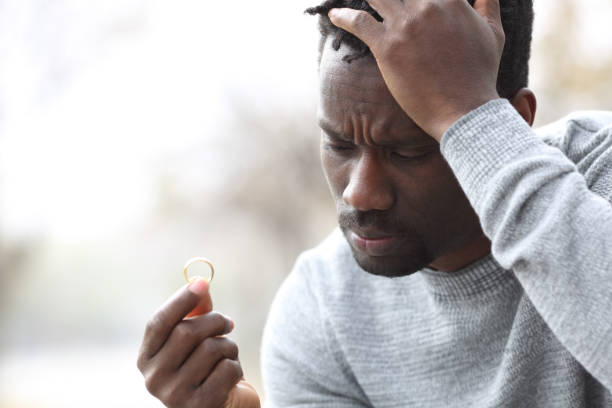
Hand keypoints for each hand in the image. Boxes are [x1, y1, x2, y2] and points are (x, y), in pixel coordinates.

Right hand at [137, 278, 260, 407]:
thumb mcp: (197, 338)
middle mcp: (153, 379)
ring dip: (228, 346)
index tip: (202, 283)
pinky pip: (226, 369)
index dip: (181, 300)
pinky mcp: (200, 406)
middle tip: (228, 323)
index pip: (159, 322)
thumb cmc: (206, 367)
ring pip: (211, 349)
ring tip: (228, 354)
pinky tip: (231, 376)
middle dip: (215, 321)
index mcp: (146, 358)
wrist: (223, 406)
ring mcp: (174, 395)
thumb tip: (199, 283)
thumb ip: (195, 311)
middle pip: (187, 332)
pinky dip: (236, 366)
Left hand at [328, 0, 504, 140]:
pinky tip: (333, 15)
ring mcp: (406, 26)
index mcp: (452, 0)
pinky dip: (343, 17)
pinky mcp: (387, 48)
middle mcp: (427, 7)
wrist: (464, 109)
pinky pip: (358, 23)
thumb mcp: (494, 33)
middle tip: (379, 0)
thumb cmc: (480, 75)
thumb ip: (488, 4)